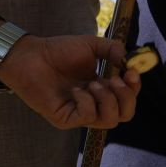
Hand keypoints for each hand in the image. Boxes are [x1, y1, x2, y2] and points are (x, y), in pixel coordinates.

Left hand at [0, 32, 140, 129]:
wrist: (31, 55)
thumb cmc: (58, 51)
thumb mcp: (92, 45)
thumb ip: (113, 50)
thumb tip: (131, 62)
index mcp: (103, 89)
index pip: (128, 98)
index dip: (134, 88)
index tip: (131, 72)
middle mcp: (95, 104)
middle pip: (125, 114)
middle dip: (126, 98)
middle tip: (115, 80)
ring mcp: (80, 113)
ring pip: (110, 121)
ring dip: (107, 100)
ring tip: (93, 84)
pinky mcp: (66, 119)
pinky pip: (87, 118)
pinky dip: (86, 102)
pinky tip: (75, 90)